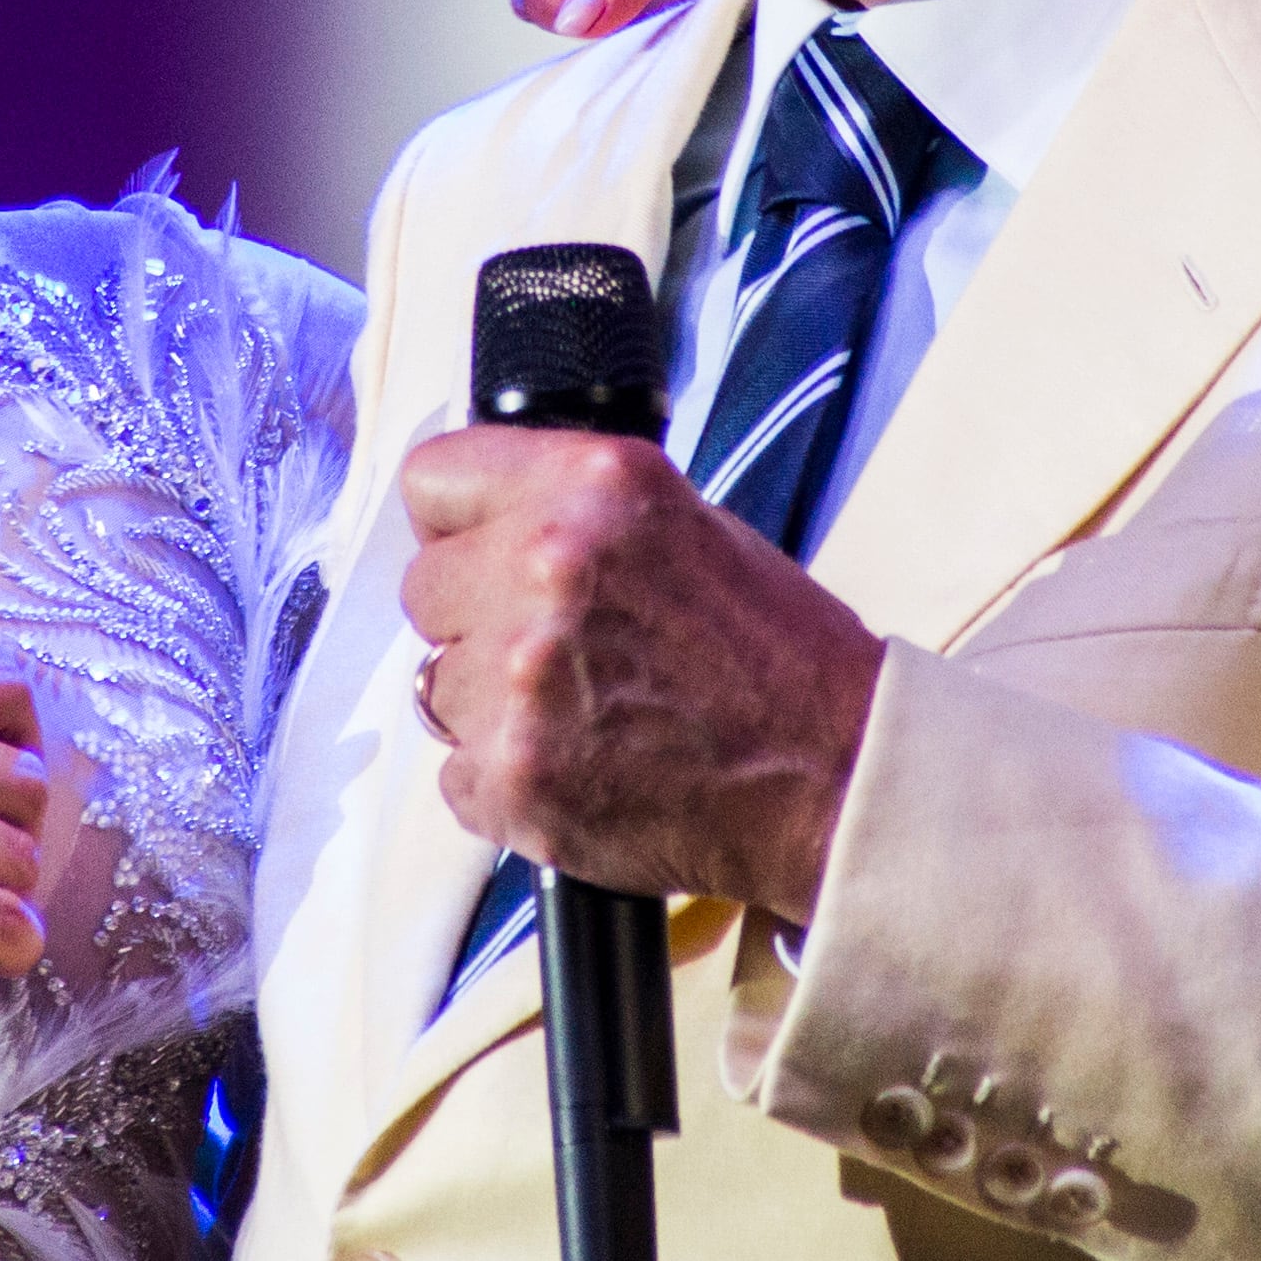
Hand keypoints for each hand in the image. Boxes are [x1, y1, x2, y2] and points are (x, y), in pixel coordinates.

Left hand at [399, 428, 882, 923]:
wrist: (835, 777)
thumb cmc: (777, 657)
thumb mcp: (687, 525)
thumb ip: (573, 512)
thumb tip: (484, 522)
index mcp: (592, 488)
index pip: (433, 480)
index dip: (457, 523)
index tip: (477, 549)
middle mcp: (546, 567)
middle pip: (425, 588)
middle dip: (476, 618)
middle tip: (556, 648)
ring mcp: (519, 677)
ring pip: (436, 685)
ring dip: (492, 705)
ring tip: (586, 714)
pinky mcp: (513, 772)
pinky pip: (457, 772)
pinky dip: (508, 780)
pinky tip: (583, 766)